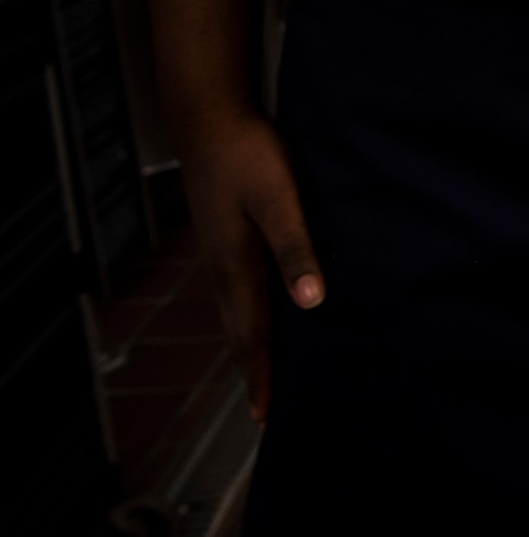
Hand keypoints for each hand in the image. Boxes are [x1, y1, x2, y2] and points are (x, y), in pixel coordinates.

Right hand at [182, 117, 323, 425]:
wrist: (209, 117)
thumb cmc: (249, 155)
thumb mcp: (279, 198)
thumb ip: (296, 246)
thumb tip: (311, 300)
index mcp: (237, 267)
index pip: (252, 337)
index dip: (262, 377)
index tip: (267, 418)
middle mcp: (223, 269)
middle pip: (240, 334)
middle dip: (255, 374)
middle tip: (266, 414)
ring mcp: (220, 254)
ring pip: (237, 314)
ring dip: (252, 348)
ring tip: (266, 376)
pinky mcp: (226, 238)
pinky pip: (239, 292)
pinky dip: (252, 316)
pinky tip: (267, 314)